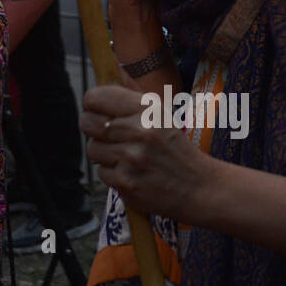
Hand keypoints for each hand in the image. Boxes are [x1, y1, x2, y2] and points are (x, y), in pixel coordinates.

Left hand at [80, 84, 214, 221]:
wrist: (198, 188)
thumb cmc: (174, 149)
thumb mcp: (160, 115)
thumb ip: (128, 103)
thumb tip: (93, 97)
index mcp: (148, 108)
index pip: (97, 97)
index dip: (91, 104)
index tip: (94, 110)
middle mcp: (140, 130)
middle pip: (87, 123)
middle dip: (92, 129)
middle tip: (105, 134)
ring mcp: (132, 157)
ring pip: (92, 149)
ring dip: (104, 154)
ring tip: (125, 156)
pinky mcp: (126, 182)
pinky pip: (101, 173)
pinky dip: (113, 174)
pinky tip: (132, 173)